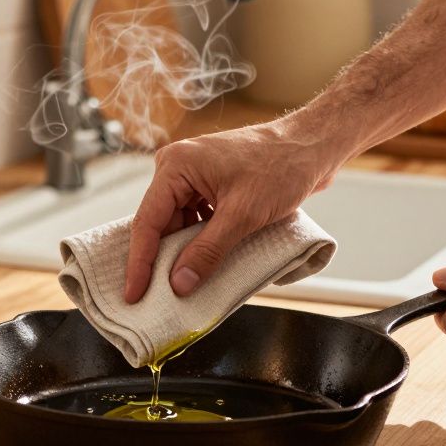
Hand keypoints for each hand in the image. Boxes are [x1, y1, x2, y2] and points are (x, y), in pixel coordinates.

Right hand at [124, 119, 342, 302]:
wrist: (311, 148)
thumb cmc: (280, 169)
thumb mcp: (242, 216)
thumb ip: (208, 251)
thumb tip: (179, 283)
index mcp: (176, 166)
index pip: (147, 221)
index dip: (140, 262)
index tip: (134, 294)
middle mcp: (177, 167)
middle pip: (159, 224)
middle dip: (160, 260)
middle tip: (154, 297)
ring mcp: (192, 175)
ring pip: (177, 224)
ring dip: (181, 252)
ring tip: (180, 285)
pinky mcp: (208, 184)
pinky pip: (193, 219)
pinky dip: (197, 242)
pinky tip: (202, 263)